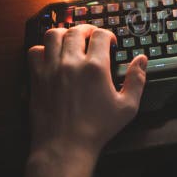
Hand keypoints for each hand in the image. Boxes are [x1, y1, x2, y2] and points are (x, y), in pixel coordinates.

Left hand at [26, 24, 146, 161]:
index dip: (108, 34)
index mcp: (95, 67)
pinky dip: (42, 48)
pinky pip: (34, 51)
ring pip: (53, 35)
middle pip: (77, 30)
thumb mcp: (127, 107)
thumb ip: (137, 80)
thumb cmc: (96, 129)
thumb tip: (141, 60)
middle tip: (92, 36)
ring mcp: (51, 69)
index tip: (110, 43)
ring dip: (64, 33)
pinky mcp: (37, 78)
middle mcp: (71, 63)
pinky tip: (51, 55)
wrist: (65, 146)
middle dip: (87, 29)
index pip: (101, 35)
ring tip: (71, 39)